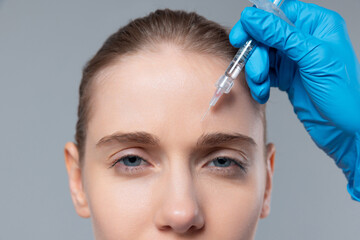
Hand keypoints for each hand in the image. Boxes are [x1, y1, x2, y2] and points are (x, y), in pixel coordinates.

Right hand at [229, 0, 359, 199]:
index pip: (280, 12)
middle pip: (266, 35)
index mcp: (318, 25)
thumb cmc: (341, 94)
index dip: (258, 22)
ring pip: (262, 55)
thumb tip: (253, 17)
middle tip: (256, 70)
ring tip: (261, 85)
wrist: (344, 130)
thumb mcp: (310, 58)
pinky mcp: (287, 77)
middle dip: (257, 53)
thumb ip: (280, 35)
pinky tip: (263, 93)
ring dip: (256, 71)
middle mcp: (304, 39)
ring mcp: (294, 59)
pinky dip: (259, 83)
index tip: (242, 35)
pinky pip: (264, 73)